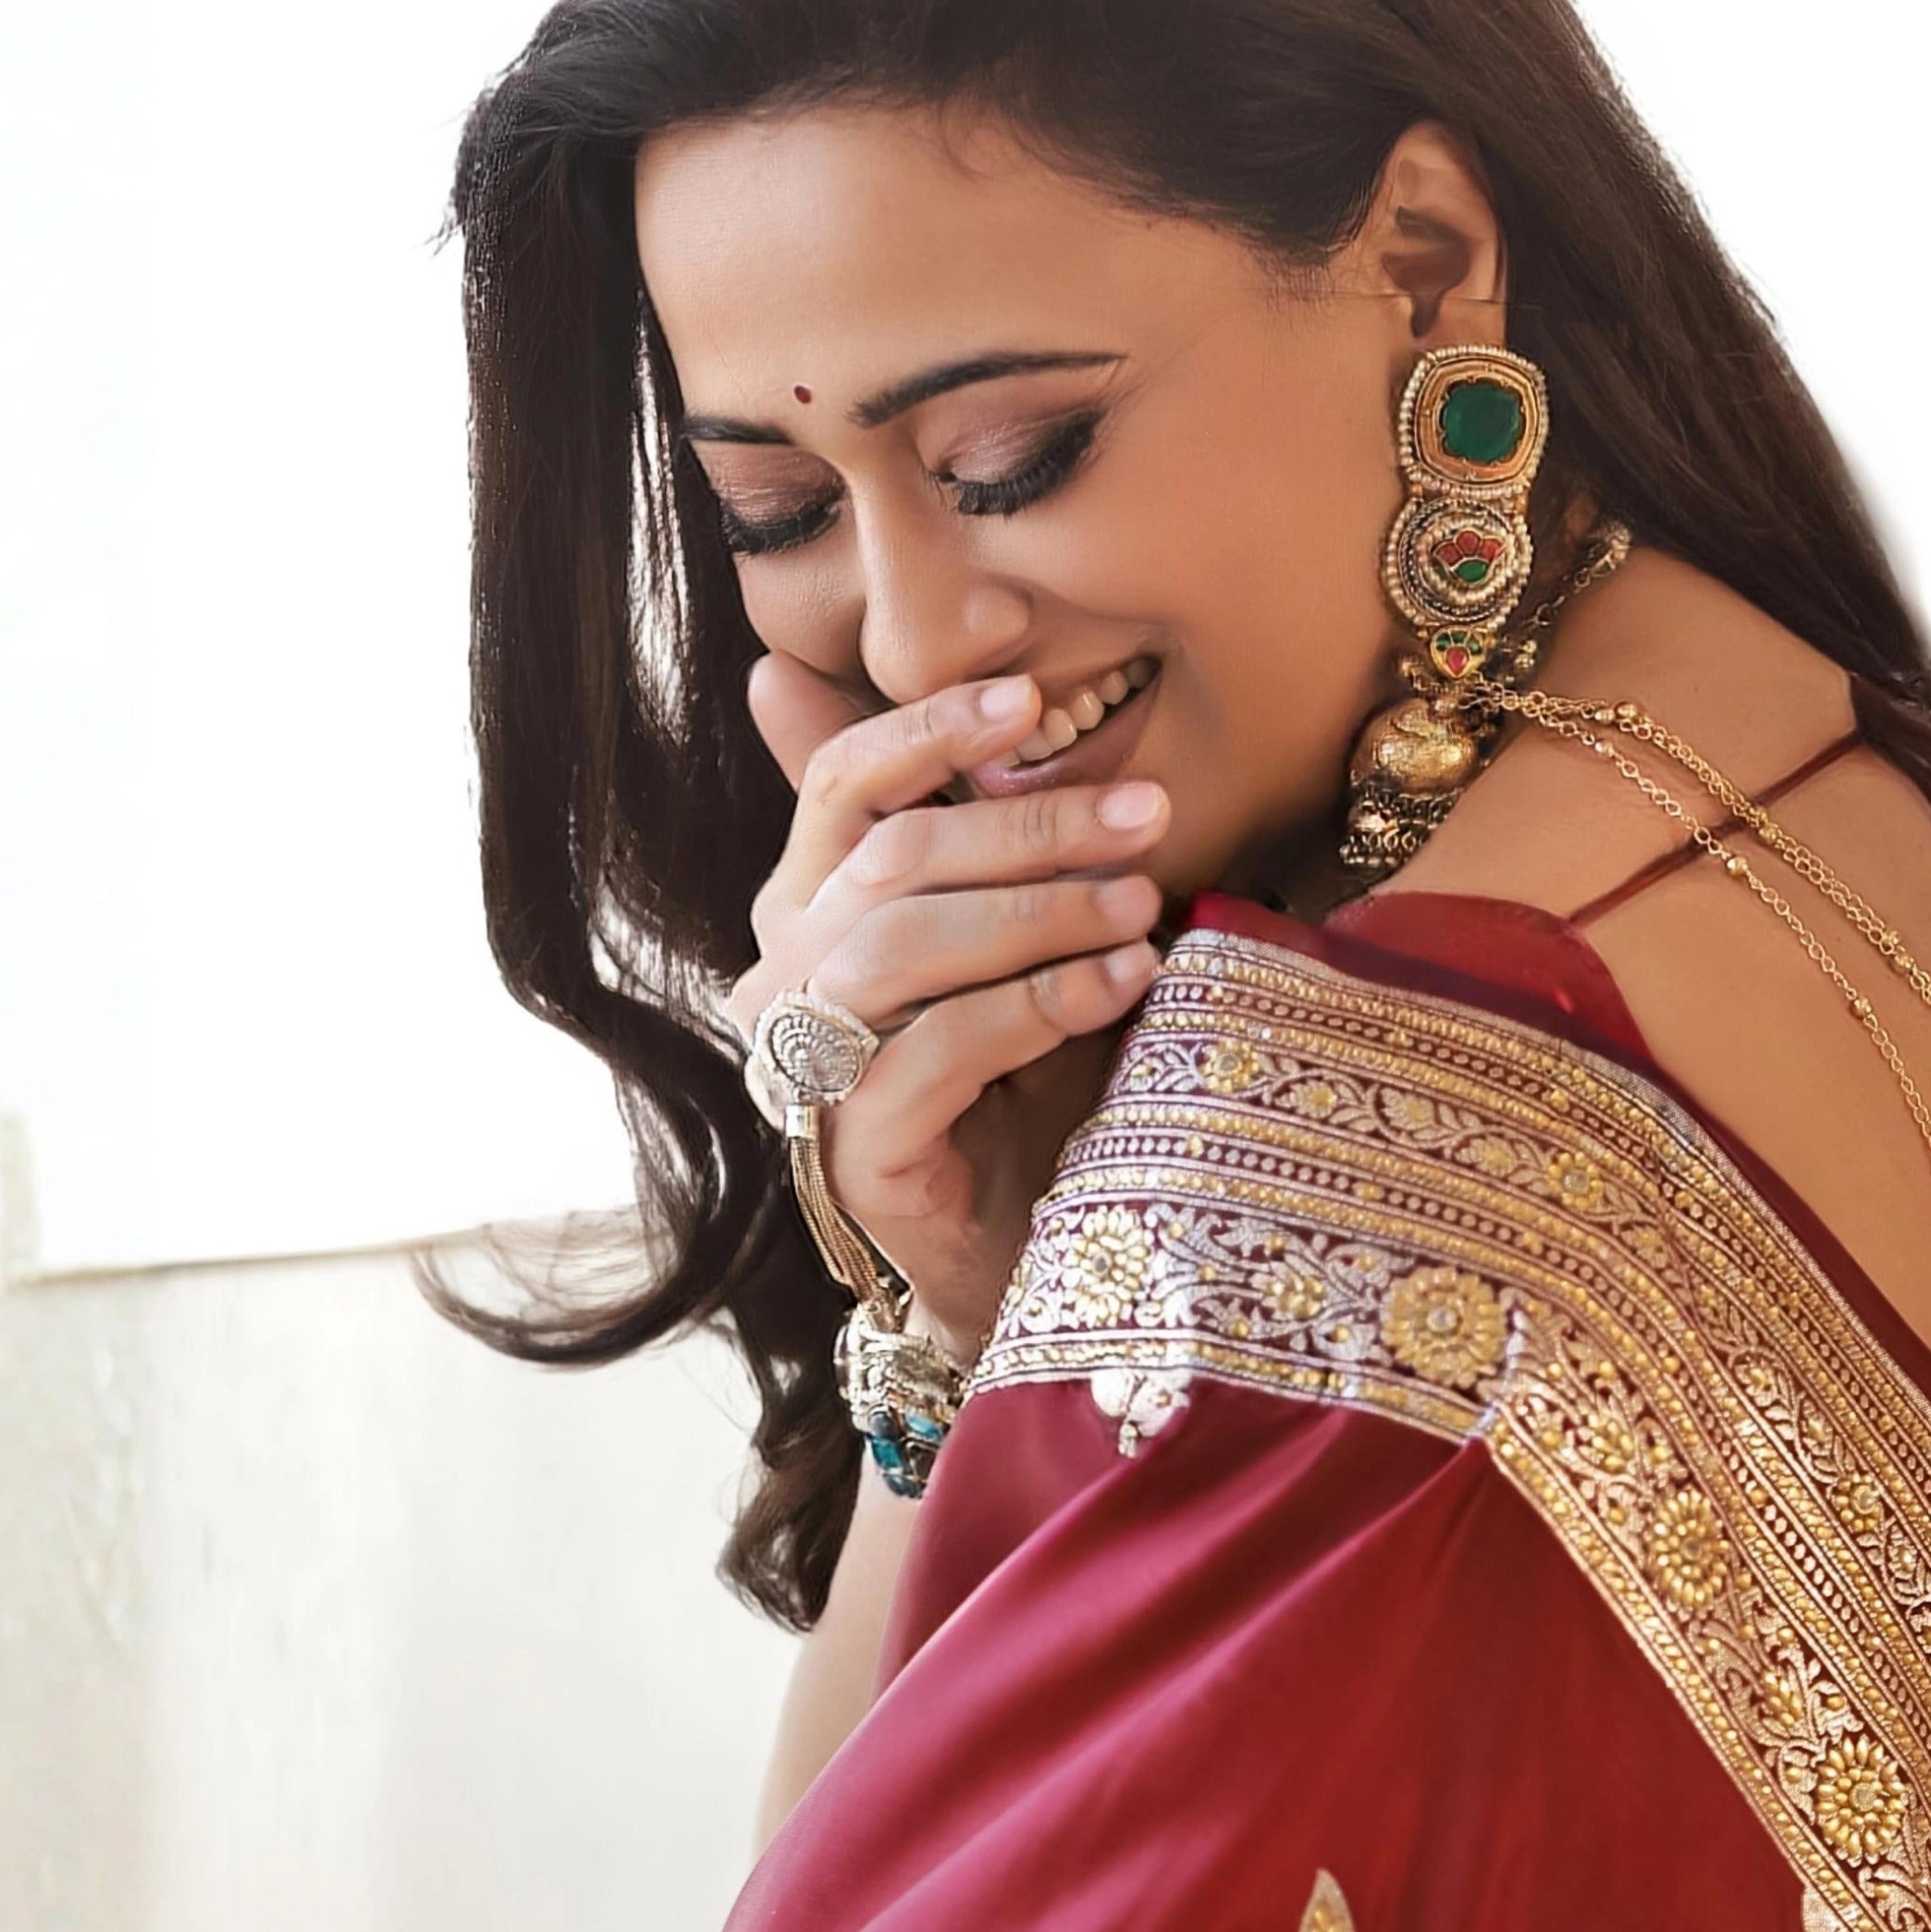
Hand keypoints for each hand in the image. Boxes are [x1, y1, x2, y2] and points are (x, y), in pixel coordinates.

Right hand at [726, 655, 1170, 1357]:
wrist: (1036, 1251)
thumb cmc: (1030, 1084)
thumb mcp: (1023, 942)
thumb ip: (1004, 838)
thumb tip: (1013, 681)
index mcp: (809, 909)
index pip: (840, 786)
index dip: (925, 731)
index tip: (1029, 705)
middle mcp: (784, 981)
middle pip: (891, 860)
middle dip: (1028, 827)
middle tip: (1146, 814)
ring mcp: (804, 1069)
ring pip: (904, 947)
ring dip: (1038, 912)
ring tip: (1141, 903)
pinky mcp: (849, 1150)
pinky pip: (937, 1048)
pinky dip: (1036, 1004)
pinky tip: (1122, 983)